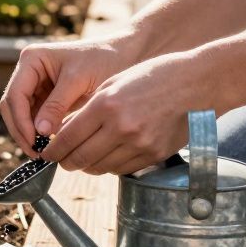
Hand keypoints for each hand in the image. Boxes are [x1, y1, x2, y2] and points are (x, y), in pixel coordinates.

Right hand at [0, 34, 142, 154]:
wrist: (124, 55)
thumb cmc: (104, 60)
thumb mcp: (79, 81)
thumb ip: (57, 105)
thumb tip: (39, 132)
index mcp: (32, 59)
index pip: (15, 94)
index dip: (20, 120)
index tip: (33, 141)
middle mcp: (29, 71)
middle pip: (12, 106)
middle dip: (21, 130)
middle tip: (36, 153)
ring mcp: (36, 84)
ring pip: (20, 114)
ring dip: (27, 133)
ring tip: (42, 152)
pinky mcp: (46, 97)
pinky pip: (34, 118)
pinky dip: (38, 132)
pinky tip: (49, 145)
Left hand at [44, 50, 215, 174]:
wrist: (198, 83)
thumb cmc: (154, 77)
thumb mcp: (113, 85)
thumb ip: (88, 110)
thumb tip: (64, 134)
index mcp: (106, 105)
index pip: (67, 138)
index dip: (52, 150)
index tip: (46, 153)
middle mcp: (121, 127)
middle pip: (80, 158)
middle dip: (64, 162)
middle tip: (60, 160)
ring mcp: (140, 144)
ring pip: (100, 167)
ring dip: (86, 165)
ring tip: (82, 158)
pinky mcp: (154, 156)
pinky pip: (121, 169)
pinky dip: (109, 165)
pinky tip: (107, 155)